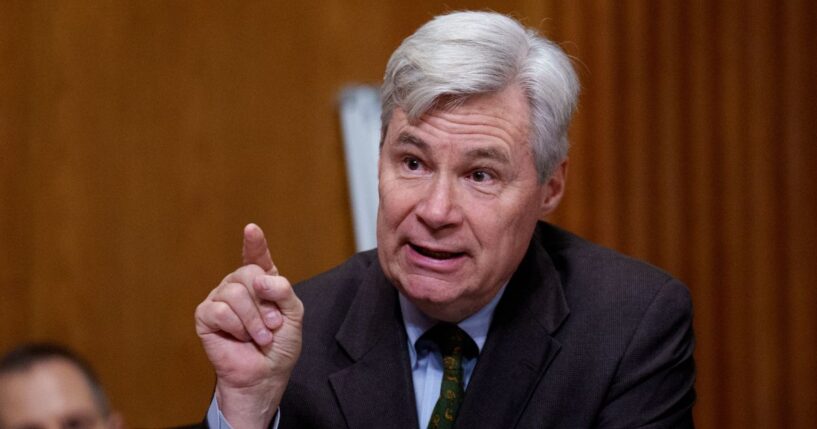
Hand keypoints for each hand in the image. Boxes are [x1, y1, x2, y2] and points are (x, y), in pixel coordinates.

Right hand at [195, 223, 303, 428]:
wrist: (265, 375)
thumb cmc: (280, 346)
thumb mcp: (294, 315)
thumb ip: (283, 291)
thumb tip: (259, 279)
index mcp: (261, 282)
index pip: (256, 256)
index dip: (254, 243)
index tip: (252, 229)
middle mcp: (238, 286)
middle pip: (248, 273)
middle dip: (264, 303)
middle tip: (272, 326)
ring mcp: (220, 299)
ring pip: (234, 292)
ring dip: (253, 320)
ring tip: (260, 337)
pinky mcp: (205, 316)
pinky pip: (219, 310)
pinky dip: (236, 327)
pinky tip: (240, 338)